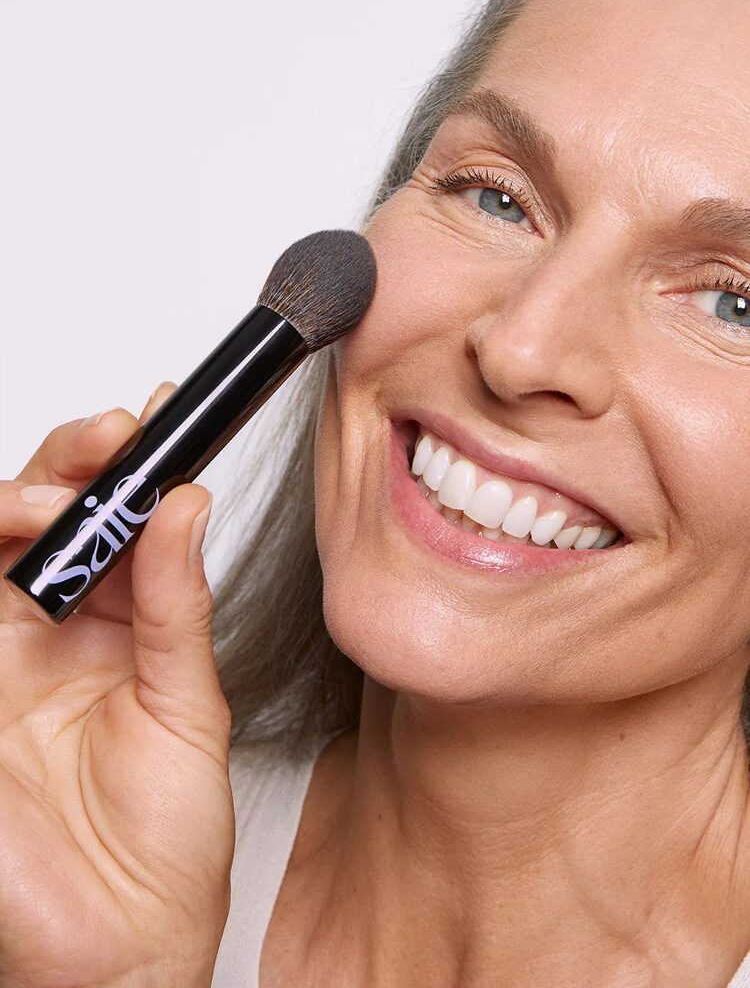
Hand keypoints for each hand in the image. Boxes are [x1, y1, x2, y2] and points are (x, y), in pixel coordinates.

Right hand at [0, 382, 233, 986]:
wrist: (121, 946)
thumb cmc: (165, 845)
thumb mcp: (188, 705)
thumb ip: (176, 604)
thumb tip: (186, 508)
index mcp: (120, 628)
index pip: (114, 523)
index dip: (128, 466)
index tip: (154, 420)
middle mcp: (53, 633)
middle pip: (42, 518)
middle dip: (68, 466)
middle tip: (105, 444)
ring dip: (15, 504)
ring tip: (53, 504)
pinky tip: (2, 541)